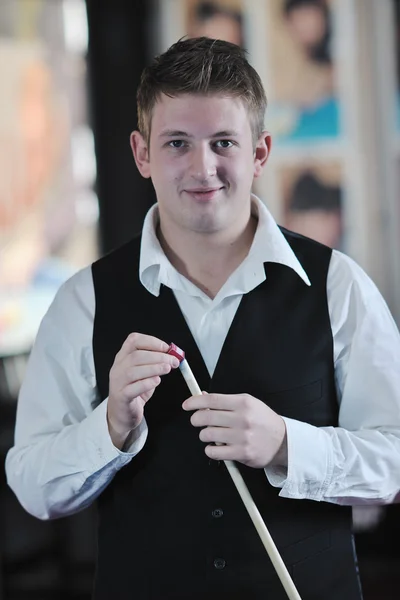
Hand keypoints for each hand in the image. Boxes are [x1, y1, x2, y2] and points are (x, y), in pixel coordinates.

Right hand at [108, 333, 179, 448]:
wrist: (122, 413)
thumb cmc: (135, 389)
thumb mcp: (144, 372)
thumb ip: (154, 362)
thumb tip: (173, 355)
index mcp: (123, 357)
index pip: (133, 340)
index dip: (151, 341)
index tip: (167, 347)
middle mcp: (118, 367)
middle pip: (136, 356)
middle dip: (158, 356)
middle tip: (174, 361)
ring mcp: (118, 382)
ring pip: (134, 371)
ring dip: (154, 368)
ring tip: (168, 369)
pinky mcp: (122, 397)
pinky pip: (134, 388)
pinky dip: (147, 383)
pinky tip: (156, 381)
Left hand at [182, 393, 286, 468]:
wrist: (283, 441)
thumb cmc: (263, 421)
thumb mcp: (248, 404)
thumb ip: (226, 401)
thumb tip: (202, 397)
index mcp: (243, 403)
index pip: (212, 400)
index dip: (195, 402)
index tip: (186, 405)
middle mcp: (242, 418)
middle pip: (206, 417)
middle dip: (196, 419)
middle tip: (196, 421)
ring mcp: (242, 437)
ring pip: (208, 434)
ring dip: (204, 435)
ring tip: (210, 435)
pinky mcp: (242, 453)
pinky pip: (214, 452)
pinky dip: (210, 450)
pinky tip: (215, 447)